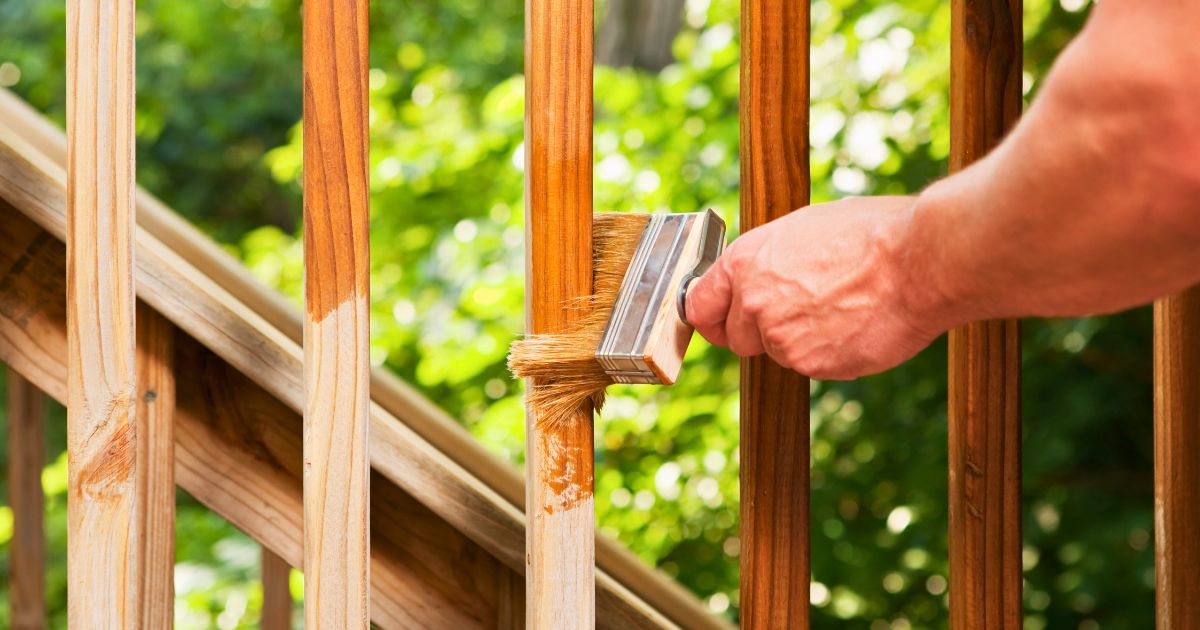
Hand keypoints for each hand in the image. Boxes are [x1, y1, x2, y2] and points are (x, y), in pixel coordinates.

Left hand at [685, 196, 944, 379]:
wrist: (919, 262)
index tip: (722, 323)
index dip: (712, 317)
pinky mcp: (811, 365)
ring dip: (801, 341)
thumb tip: (757, 276)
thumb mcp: (803, 230)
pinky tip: (856, 326)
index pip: (699, 305)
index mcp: (746, 261)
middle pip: (737, 338)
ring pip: (778, 353)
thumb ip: (769, 260)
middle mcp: (754, 302)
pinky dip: (829, 354)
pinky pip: (811, 366)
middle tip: (802, 313)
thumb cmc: (871, 235)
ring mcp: (781, 338)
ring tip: (841, 309)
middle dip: (761, 332)